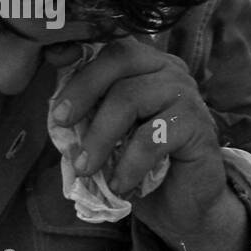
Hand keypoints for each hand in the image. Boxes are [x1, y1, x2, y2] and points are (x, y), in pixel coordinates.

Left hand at [48, 38, 226, 231]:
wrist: (182, 204)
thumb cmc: (139, 166)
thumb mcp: (106, 136)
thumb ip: (86, 116)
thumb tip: (56, 109)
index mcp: (144, 65)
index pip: (109, 47)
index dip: (79, 52)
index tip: (52, 59)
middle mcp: (167, 69)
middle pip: (119, 59)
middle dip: (83, 89)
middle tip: (61, 122)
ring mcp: (186, 93)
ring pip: (130, 98)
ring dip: (100, 136)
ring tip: (85, 168)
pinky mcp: (198, 125)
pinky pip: (152, 138)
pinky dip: (128, 164)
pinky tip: (119, 185)